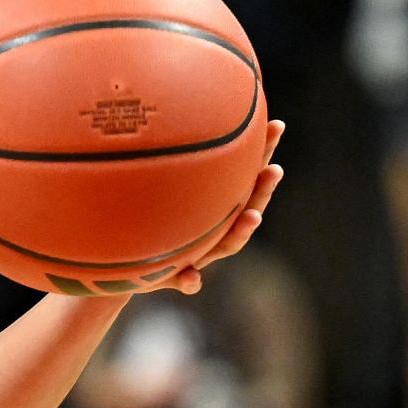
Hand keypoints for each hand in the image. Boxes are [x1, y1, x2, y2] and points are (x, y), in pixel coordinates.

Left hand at [152, 119, 284, 295]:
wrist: (131, 270)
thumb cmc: (151, 225)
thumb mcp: (161, 197)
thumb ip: (171, 172)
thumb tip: (191, 125)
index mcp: (218, 206)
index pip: (246, 175)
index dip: (262, 152)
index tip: (275, 126)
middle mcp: (217, 229)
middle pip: (247, 206)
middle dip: (262, 189)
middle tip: (274, 169)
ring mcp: (201, 254)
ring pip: (228, 243)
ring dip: (241, 232)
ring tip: (253, 217)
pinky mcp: (179, 277)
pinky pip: (186, 280)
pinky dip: (189, 282)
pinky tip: (192, 281)